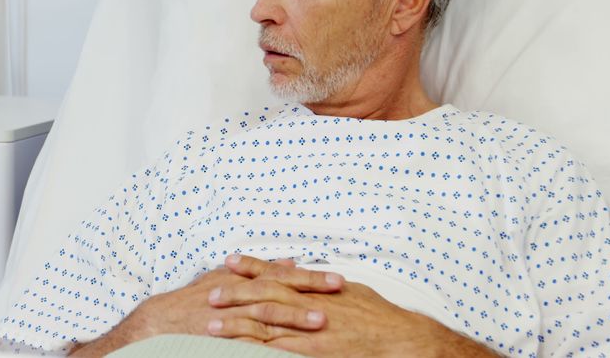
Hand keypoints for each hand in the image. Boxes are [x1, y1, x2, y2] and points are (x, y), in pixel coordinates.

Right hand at [69, 263, 338, 355]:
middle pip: (279, 289)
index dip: (309, 277)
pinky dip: (267, 344)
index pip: (281, 275)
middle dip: (309, 290)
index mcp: (240, 279)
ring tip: (321, 321)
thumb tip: (289, 261)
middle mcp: (236, 293)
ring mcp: (228, 316)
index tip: (338, 279)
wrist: (158, 322)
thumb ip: (259, 270)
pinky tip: (287, 350)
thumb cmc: (194, 300)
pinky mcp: (221, 337)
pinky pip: (247, 341)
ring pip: (266, 314)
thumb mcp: (225, 279)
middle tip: (339, 290)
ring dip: (293, 317)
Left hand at [210, 255, 495, 356]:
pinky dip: (258, 352)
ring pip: (266, 326)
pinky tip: (239, 353)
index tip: (229, 261)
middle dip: (235, 295)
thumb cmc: (378, 315)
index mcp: (316, 288)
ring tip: (211, 327)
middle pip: (264, 297)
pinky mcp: (315, 352)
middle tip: (209, 295)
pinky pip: (280, 352)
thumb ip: (321, 285)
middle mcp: (310, 305)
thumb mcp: (349, 290)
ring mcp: (311, 330)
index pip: (277, 273)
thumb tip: (303, 274)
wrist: (400, 338)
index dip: (252, 267)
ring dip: (237, 325)